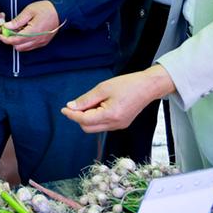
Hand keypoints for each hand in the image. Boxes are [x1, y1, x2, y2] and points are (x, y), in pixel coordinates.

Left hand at [0, 0, 60, 51]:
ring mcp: (41, 42)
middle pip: (18, 47)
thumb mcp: (29, 10)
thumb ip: (18, 20)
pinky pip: (30, 47)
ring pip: (24, 48)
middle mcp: (37, 40)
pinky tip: (24, 33)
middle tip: (8, 32)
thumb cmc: (45, 9)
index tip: (0, 35)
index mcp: (33, 32)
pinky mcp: (43, 42)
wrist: (61, 11)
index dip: (6, 39)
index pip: (16, 40)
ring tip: (17, 31)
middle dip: (11, 41)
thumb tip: (7, 26)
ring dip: (17, 42)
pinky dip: (24, 43)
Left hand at [61, 64, 176, 132]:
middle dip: (79, 117)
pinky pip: (103, 124)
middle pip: (88, 128)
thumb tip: (71, 107)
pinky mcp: (121, 124)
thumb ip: (86, 99)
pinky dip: (96, 117)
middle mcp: (115, 124)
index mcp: (110, 115)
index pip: (84, 120)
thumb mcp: (103, 88)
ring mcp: (119, 126)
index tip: (63, 109)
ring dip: (87, 117)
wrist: (148, 87)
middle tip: (76, 104)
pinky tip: (98, 105)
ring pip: (95, 127)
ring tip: (92, 102)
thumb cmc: (127, 84)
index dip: (72, 115)